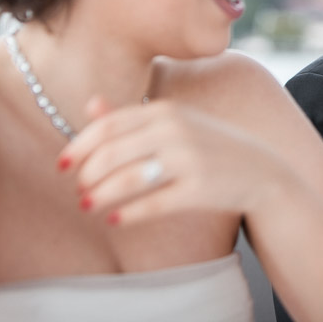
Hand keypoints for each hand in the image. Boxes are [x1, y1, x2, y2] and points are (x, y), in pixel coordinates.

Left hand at [57, 95, 289, 225]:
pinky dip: (127, 213)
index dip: (79, 146)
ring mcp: (189, 159)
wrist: (261, 170)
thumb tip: (90, 104)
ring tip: (88, 205)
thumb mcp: (174, 123)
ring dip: (100, 195)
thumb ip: (131, 116)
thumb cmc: (209, 146)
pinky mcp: (199, 189)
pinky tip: (114, 219)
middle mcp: (175, 130)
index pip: (108, 125)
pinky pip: (152, 203)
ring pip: (128, 179)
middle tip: (79, 189)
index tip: (62, 165)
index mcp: (165, 110)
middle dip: (88, 174)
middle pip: (112, 152)